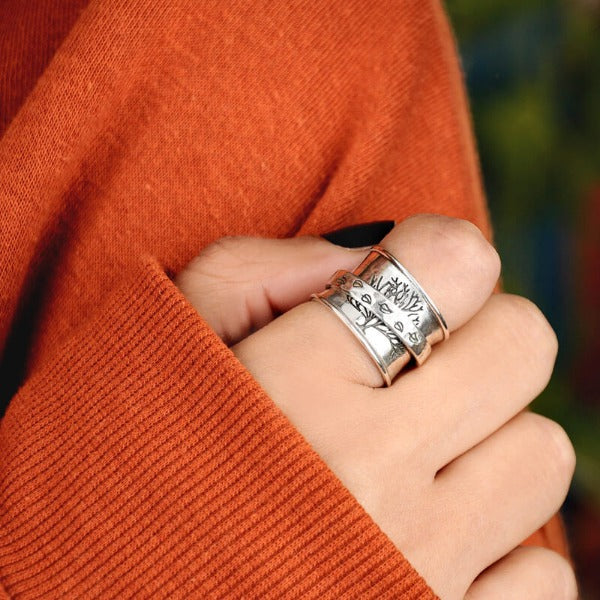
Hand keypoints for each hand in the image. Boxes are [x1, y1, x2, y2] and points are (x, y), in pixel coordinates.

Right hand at [175, 214, 576, 598]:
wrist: (123, 585)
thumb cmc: (152, 449)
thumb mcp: (174, 333)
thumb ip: (265, 269)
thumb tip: (374, 253)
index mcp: (291, 383)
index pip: (453, 263)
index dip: (441, 253)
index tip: (415, 270)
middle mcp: (365, 473)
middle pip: (521, 345)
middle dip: (482, 332)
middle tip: (426, 356)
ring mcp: (415, 566)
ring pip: (540, 453)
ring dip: (491, 440)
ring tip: (421, 454)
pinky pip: (542, 571)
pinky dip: (498, 544)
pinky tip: (429, 534)